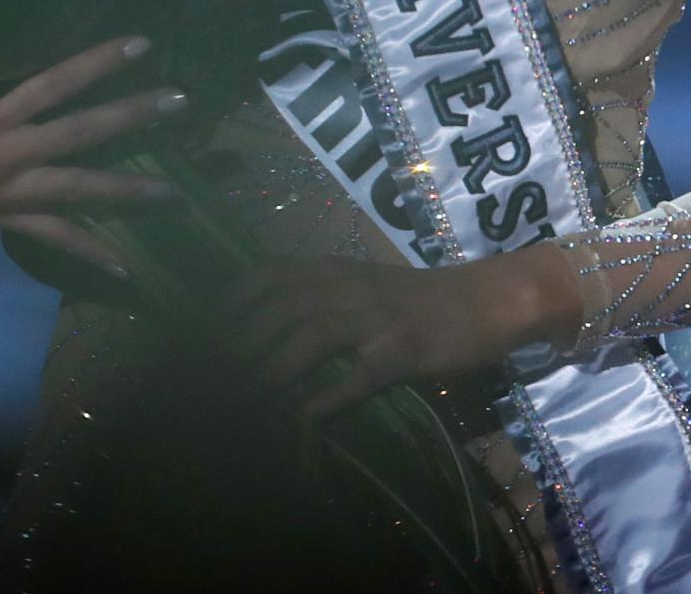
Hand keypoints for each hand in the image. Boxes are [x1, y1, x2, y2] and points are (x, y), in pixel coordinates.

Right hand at [0, 34, 186, 274]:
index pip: (53, 84)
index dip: (96, 64)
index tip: (140, 46)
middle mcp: (9, 157)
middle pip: (81, 134)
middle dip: (131, 117)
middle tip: (178, 101)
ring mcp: (12, 193)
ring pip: (79, 191)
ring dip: (128, 190)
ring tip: (173, 192)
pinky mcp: (8, 220)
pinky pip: (55, 239)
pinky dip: (90, 251)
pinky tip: (126, 267)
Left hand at [220, 243, 582, 420]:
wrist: (486, 300)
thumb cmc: (422, 297)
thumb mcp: (367, 283)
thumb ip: (325, 296)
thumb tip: (274, 324)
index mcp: (337, 269)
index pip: (270, 274)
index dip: (232, 301)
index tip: (204, 330)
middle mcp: (349, 287)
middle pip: (279, 307)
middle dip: (238, 342)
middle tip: (208, 378)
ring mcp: (375, 318)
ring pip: (309, 338)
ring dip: (270, 371)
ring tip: (241, 402)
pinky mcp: (400, 351)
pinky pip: (355, 377)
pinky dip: (324, 399)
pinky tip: (302, 422)